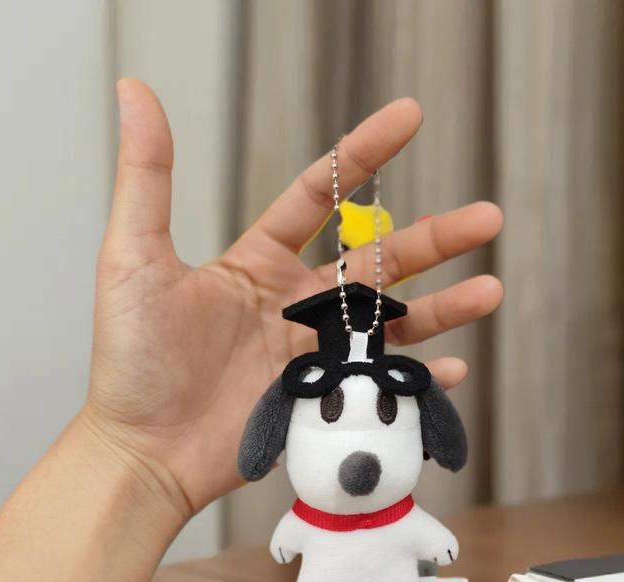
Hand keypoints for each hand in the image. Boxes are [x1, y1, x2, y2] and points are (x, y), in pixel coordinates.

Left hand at [83, 79, 502, 520]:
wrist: (142, 451)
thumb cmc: (131, 358)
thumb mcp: (135, 258)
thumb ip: (148, 177)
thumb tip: (135, 88)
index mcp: (258, 264)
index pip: (320, 197)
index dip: (363, 155)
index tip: (410, 117)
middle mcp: (295, 305)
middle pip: (378, 261)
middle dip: (435, 238)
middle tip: (489, 217)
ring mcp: (314, 355)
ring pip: (393, 323)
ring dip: (444, 307)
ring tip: (491, 289)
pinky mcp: (323, 401)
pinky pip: (383, 385)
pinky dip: (418, 379)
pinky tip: (454, 367)